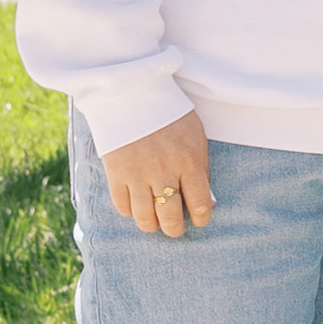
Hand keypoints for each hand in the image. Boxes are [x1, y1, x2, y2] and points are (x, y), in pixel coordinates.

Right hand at [102, 115, 215, 239]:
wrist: (134, 94)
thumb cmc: (171, 115)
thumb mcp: (196, 137)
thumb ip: (201, 170)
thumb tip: (207, 202)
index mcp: (189, 161)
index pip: (199, 204)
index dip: (201, 218)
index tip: (200, 220)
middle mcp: (163, 172)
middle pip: (170, 217)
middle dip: (175, 229)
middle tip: (175, 228)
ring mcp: (137, 175)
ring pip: (144, 218)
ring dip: (152, 226)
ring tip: (156, 223)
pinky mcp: (115, 174)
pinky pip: (123, 207)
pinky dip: (131, 212)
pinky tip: (137, 207)